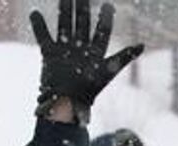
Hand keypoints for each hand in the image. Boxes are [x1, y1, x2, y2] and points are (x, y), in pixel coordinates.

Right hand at [30, 0, 143, 121]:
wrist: (68, 105)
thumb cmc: (89, 91)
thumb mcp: (108, 70)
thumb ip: (124, 57)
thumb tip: (142, 45)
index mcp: (95, 53)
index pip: (103, 31)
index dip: (106, 18)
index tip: (109, 5)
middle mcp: (81, 49)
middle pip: (82, 23)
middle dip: (82, 7)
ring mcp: (65, 50)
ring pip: (64, 24)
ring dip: (64, 10)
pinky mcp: (50, 54)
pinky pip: (43, 37)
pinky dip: (38, 26)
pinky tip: (34, 13)